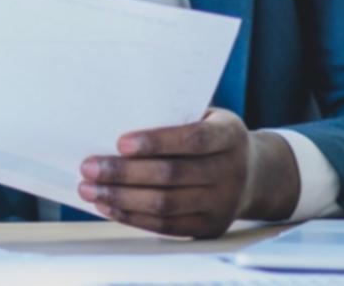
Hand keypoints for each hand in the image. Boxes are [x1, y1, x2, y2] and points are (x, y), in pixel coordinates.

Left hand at [77, 108, 298, 237]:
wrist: (255, 174)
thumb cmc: (212, 136)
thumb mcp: (205, 117)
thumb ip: (172, 117)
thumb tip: (113, 118)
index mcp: (230, 135)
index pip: (192, 139)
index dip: (156, 142)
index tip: (119, 142)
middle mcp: (231, 171)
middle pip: (172, 175)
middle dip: (124, 173)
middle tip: (89, 167)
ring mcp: (223, 203)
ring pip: (166, 204)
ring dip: (121, 198)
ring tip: (89, 189)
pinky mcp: (209, 227)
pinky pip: (166, 225)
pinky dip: (133, 216)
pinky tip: (109, 206)